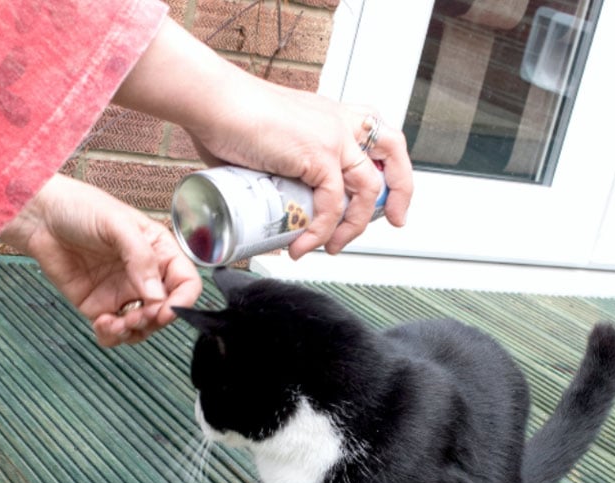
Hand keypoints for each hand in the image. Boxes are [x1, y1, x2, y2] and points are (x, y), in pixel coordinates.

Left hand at [0, 175, 201, 346]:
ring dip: (133, 331)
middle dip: (154, 320)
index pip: (186, 282)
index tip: (166, 310)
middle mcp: (144, 275)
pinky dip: (112, 335)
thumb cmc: (80, 209)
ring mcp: (122, 293)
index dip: (182, 301)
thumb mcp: (118, 225)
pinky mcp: (99, 307)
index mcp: (158, 252)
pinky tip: (102, 323)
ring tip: (116, 322)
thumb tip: (157, 295)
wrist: (41, 218)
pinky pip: (114, 332)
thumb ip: (141, 258)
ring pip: (142, 327)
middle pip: (165, 310)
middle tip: (138, 317)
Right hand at [115, 19, 412, 255]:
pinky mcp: (319, 156)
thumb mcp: (266, 144)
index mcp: (330, 114)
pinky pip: (332, 205)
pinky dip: (320, 232)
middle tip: (394, 221)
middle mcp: (339, 122)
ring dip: (354, 226)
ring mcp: (334, 137)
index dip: (391, 165)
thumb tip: (263, 210)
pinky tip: (304, 245)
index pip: (378, 136)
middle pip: (393, 153)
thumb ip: (272, 172)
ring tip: (331, 248)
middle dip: (400, 192)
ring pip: (367, 189)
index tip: (388, 194)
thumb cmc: (226, 117)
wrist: (215, 103)